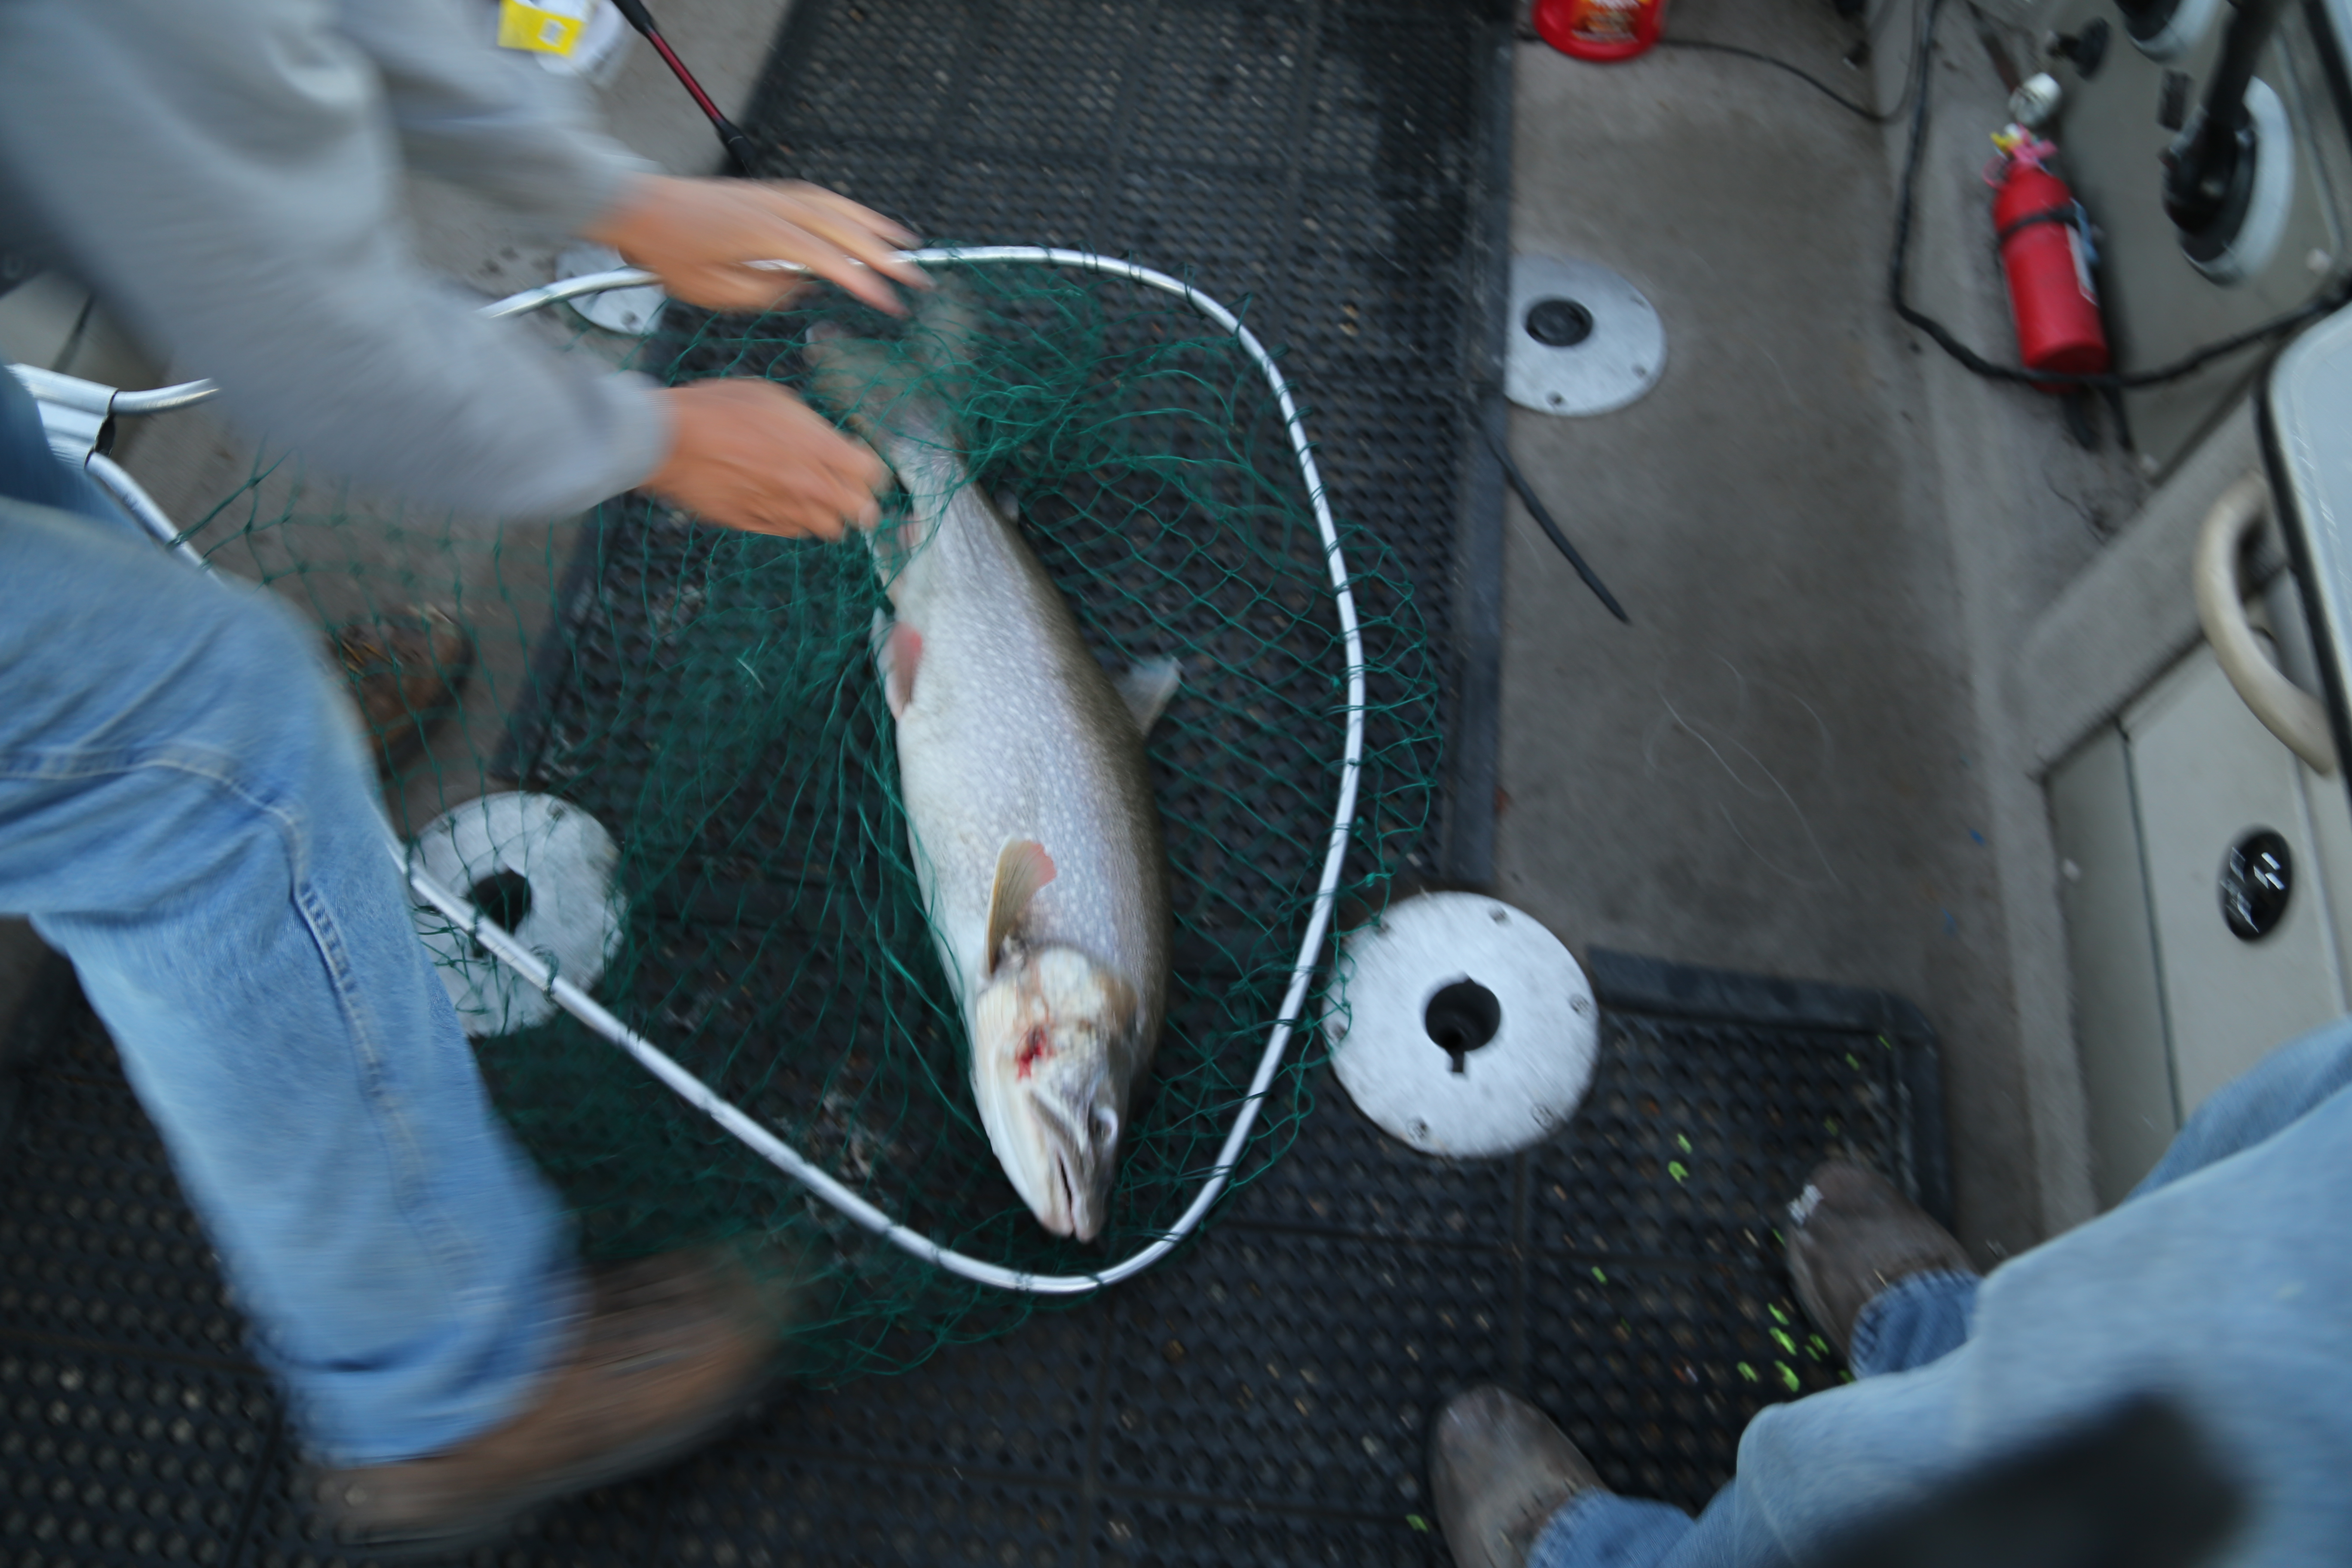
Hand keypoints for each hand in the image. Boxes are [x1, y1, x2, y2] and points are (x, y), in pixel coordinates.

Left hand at [583, 175, 927, 315]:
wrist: (637, 207)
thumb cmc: (669, 253)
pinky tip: (864, 222)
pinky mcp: (769, 191)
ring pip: (839, 208)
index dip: (863, 283)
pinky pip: (822, 197)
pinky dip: (850, 209)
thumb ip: (765, 291)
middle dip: (886, 255)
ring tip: (907, 246)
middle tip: (918, 279)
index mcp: (766, 235)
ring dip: (876, 226)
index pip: (829, 260)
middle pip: (846, 229)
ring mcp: (775, 194)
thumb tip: (803, 285)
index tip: (890, 305)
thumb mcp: (714, 291)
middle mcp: (778, 208)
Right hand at [642, 380, 886, 539]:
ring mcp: (784, 510)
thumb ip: (813, 428)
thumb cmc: (719, 409)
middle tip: (844, 488)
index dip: (869, 468)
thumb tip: (829, 443)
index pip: (874, 474)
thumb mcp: (776, 400)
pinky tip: (779, 501)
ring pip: (829, 530)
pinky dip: (794, 521)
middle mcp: (809, 486)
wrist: (670, 439)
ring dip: (827, 515)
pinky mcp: (757, 525)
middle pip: (863, 512)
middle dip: (858, 500)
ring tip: (810, 497)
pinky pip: (792, 532)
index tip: (858, 462)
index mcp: (819, 448)